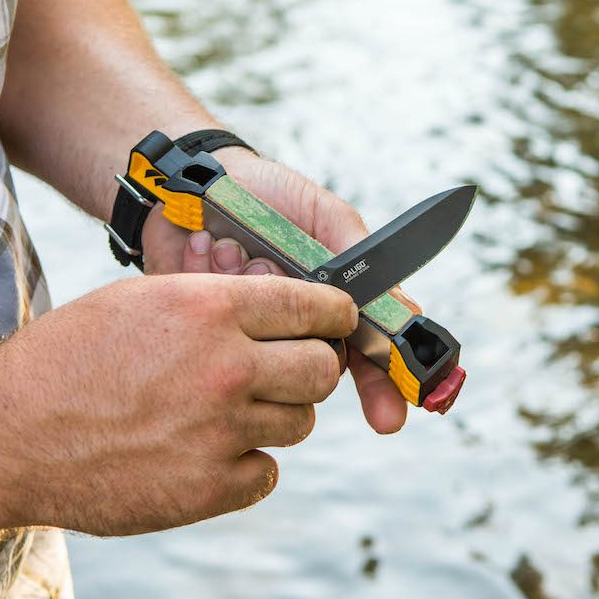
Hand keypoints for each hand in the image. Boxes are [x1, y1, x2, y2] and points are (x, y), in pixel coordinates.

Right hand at [0, 273, 356, 535]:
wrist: (8, 434)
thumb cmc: (69, 357)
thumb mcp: (142, 301)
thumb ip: (216, 304)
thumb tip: (277, 313)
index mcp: (210, 310)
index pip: (315, 307)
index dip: (335, 315)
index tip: (337, 322)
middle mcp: (226, 368)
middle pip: (322, 369)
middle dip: (313, 366)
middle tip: (288, 371)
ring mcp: (220, 432)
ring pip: (301, 422)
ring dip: (276, 416)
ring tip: (225, 412)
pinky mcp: (208, 487)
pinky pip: (267, 472)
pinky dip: (248, 464)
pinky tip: (207, 451)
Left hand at [140, 149, 418, 433]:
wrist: (192, 179)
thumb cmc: (264, 193)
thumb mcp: (321, 215)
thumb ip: (358, 255)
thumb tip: (407, 312)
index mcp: (323, 304)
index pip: (363, 355)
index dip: (381, 389)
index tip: (388, 419)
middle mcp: (288, 325)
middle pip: (312, 363)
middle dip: (298, 329)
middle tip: (275, 278)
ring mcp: (245, 331)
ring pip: (262, 346)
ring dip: (253, 283)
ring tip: (235, 244)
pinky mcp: (202, 328)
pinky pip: (213, 327)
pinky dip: (216, 274)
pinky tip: (208, 244)